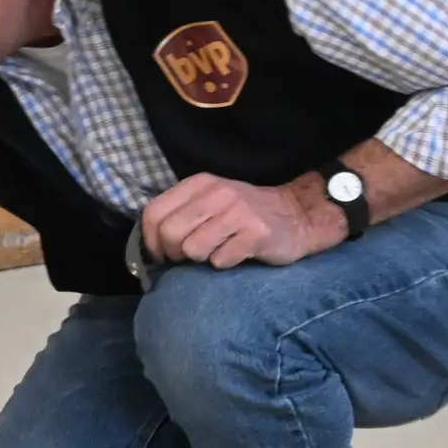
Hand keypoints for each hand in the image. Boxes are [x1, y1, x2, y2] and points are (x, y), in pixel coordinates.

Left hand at [137, 172, 341, 270]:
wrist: (296, 216)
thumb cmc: (244, 216)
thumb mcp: (209, 203)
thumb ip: (180, 215)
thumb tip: (151, 247)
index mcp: (199, 184)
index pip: (154, 213)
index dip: (151, 241)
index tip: (163, 255)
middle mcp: (217, 193)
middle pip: (170, 234)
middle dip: (175, 255)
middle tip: (191, 258)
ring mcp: (237, 211)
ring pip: (193, 250)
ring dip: (202, 260)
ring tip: (219, 251)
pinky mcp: (256, 232)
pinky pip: (221, 261)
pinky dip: (226, 263)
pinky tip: (238, 254)